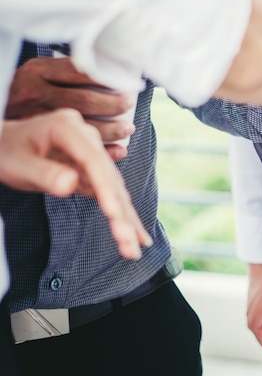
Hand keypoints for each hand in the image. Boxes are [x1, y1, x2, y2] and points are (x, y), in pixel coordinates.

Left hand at [0, 109, 152, 258]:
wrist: (5, 144)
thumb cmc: (7, 151)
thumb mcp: (17, 163)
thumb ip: (44, 173)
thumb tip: (70, 185)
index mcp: (68, 127)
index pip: (94, 160)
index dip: (106, 187)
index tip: (113, 213)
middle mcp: (86, 137)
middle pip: (110, 177)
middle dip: (121, 211)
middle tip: (128, 242)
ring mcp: (92, 154)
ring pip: (115, 188)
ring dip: (125, 218)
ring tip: (135, 247)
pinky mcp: (92, 170)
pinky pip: (109, 193)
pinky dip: (121, 215)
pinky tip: (134, 234)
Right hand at [8, 57, 134, 159]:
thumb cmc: (28, 89)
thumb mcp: (40, 72)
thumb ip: (67, 72)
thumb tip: (113, 72)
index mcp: (38, 71)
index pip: (79, 72)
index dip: (106, 79)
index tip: (126, 83)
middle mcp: (35, 93)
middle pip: (84, 100)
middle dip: (112, 105)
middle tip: (128, 105)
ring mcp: (35, 118)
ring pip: (82, 126)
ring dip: (111, 129)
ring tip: (127, 129)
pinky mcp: (38, 140)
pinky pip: (76, 149)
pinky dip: (103, 150)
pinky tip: (120, 150)